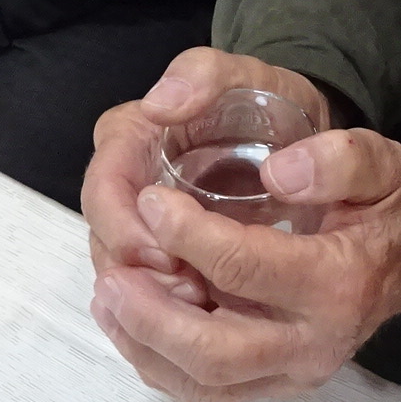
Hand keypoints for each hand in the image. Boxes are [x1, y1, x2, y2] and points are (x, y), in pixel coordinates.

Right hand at [84, 48, 331, 302]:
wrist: (297, 137)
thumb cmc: (268, 106)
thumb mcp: (247, 75)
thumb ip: (205, 74)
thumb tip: (161, 105)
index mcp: (131, 139)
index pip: (103, 192)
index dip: (126, 231)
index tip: (173, 258)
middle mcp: (127, 187)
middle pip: (106, 247)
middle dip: (140, 279)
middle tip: (192, 293)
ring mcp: (144, 229)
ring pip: (125, 285)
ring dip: (156, 309)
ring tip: (205, 311)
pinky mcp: (168, 264)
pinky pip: (150, 309)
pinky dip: (169, 326)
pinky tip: (205, 325)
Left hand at [90, 123, 400, 401]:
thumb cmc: (391, 204)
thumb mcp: (380, 162)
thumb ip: (338, 160)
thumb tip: (278, 173)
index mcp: (338, 284)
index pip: (246, 268)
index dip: (188, 235)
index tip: (150, 199)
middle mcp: (315, 344)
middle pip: (216, 352)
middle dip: (152, 315)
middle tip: (112, 271)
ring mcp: (294, 373)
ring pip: (204, 385)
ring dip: (145, 347)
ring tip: (107, 297)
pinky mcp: (276, 383)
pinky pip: (206, 391)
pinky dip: (158, 363)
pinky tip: (128, 322)